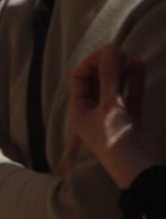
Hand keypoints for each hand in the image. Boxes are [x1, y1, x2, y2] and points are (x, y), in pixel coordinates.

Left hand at [68, 43, 156, 187]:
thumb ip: (109, 75)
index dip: (92, 62)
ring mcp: (113, 116)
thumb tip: (110, 47)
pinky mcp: (131, 120)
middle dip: (109, 66)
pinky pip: (131, 97)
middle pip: (98, 81)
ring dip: (124, 73)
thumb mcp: (109, 105)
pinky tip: (140, 68)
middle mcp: (93, 112)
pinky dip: (135, 83)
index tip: (107, 52)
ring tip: (134, 59)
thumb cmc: (116, 139)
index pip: (80, 78)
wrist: (141, 171)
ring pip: (117, 88)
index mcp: (78, 110)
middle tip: (121, 53)